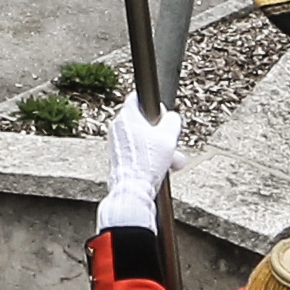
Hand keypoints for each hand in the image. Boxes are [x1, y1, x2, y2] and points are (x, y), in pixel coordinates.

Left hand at [94, 99, 187, 231]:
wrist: (132, 190)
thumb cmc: (147, 162)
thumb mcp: (168, 137)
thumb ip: (172, 121)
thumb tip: (172, 118)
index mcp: (126, 117)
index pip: (137, 98)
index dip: (152, 104)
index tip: (162, 114)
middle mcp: (117, 128)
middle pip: (143, 123)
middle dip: (162, 134)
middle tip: (172, 144)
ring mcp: (116, 145)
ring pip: (143, 141)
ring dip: (160, 150)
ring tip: (174, 162)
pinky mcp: (118, 160)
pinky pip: (138, 154)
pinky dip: (150, 160)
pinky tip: (163, 170)